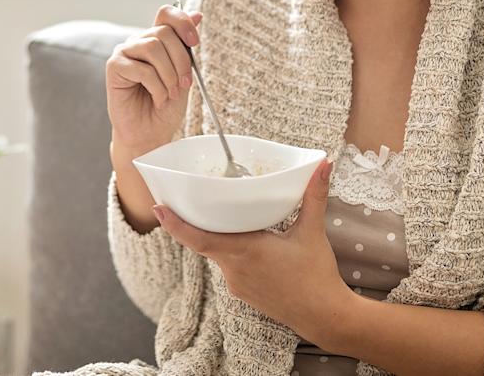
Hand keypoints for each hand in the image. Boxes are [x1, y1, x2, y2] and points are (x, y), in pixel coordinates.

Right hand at [106, 2, 203, 153]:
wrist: (150, 134)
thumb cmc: (165, 106)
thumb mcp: (184, 73)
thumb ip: (186, 46)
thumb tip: (197, 15)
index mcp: (155, 40)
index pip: (166, 14)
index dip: (182, 22)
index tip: (195, 41)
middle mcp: (138, 42)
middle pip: (163, 32)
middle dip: (181, 60)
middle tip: (184, 83)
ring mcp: (124, 52)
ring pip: (152, 47)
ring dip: (168, 75)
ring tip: (169, 93)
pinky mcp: (114, 67)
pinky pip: (142, 68)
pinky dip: (156, 86)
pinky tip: (156, 97)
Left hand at [152, 157, 358, 346]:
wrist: (325, 317)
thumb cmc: (317, 277)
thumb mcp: (312, 232)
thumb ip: (314, 196)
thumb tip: (323, 165)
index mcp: (245, 252)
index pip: (199, 238)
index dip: (175, 225)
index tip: (158, 208)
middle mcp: (235, 270)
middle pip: (205, 242)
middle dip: (194, 223)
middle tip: (183, 200)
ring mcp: (237, 285)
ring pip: (218, 254)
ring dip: (218, 237)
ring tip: (221, 216)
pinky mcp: (244, 294)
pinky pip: (229, 267)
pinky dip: (230, 252)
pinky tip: (245, 242)